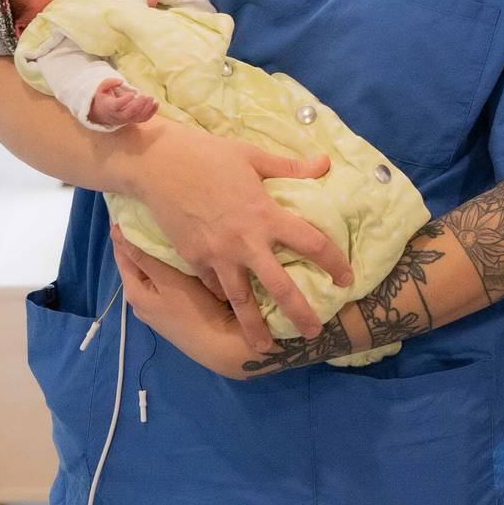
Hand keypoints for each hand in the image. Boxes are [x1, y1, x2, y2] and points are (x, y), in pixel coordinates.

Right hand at [88, 77, 157, 127]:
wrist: (105, 113)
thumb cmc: (105, 98)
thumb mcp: (102, 88)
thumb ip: (109, 82)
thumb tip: (121, 81)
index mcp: (109, 106)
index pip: (116, 106)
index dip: (124, 101)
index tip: (131, 94)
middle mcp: (118, 115)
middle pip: (128, 113)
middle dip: (138, 105)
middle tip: (145, 96)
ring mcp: (127, 119)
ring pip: (137, 117)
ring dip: (147, 108)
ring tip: (151, 98)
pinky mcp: (134, 119)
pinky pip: (144, 119)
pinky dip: (151, 112)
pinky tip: (156, 103)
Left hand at [110, 227, 257, 378]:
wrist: (223, 345)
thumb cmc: (195, 311)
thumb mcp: (169, 281)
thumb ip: (145, 257)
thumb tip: (118, 232)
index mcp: (135, 291)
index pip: (122, 254)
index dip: (123, 232)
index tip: (130, 208)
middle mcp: (141, 301)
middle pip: (137, 263)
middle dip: (141, 241)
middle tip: (153, 212)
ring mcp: (159, 307)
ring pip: (153, 272)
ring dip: (157, 253)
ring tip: (169, 228)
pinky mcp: (175, 310)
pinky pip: (166, 281)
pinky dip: (169, 266)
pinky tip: (183, 255)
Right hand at [126, 125, 353, 351]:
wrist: (157, 164)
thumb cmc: (208, 155)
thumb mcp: (254, 157)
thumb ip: (291, 168)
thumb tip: (325, 163)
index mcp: (266, 215)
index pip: (312, 244)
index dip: (334, 263)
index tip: (346, 279)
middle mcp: (245, 242)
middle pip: (280, 287)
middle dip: (299, 313)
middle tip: (314, 334)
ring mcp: (216, 255)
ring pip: (240, 299)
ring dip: (254, 325)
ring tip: (265, 348)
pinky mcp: (192, 259)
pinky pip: (212, 284)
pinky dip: (222, 296)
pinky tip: (230, 309)